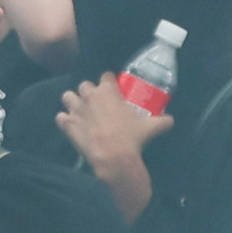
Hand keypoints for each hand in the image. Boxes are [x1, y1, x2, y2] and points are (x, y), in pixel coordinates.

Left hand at [56, 76, 162, 218]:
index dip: (109, 82)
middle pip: (85, 85)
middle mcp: (89, 95)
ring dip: (73, 102)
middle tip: (97, 104)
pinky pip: (60, 117)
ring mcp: (76, 109)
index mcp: (108, 90)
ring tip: (80, 111)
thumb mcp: (152, 127)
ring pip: (67, 96)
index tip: (113, 91)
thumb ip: (163, 120)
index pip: (106, 76)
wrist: (113, 157)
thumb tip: (171, 120)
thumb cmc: (132, 138)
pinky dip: (64, 120)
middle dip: (90, 92)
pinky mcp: (67, 124)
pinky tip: (71, 126)